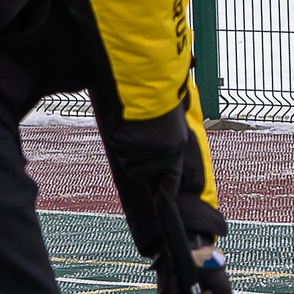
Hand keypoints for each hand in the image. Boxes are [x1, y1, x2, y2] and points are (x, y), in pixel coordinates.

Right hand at [102, 104, 191, 249]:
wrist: (150, 85)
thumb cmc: (162, 105)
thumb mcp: (173, 130)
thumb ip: (167, 150)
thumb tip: (159, 170)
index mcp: (175, 153)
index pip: (169, 184)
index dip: (163, 199)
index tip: (160, 209)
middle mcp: (160, 156)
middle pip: (141, 173)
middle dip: (137, 161)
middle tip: (141, 140)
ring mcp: (141, 151)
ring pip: (127, 161)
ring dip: (128, 148)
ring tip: (137, 127)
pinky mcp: (124, 143)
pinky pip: (117, 146)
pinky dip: (118, 135)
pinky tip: (127, 121)